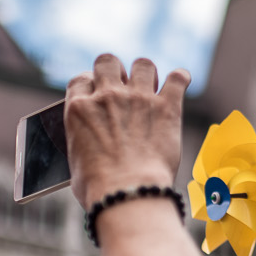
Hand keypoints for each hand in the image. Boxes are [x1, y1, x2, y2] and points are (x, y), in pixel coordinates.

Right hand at [65, 54, 190, 206]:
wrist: (129, 193)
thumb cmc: (99, 188)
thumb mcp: (76, 162)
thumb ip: (82, 141)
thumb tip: (89, 146)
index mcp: (78, 109)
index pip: (80, 80)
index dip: (90, 84)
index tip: (97, 92)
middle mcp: (107, 97)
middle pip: (108, 62)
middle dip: (115, 70)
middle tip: (123, 86)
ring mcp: (138, 99)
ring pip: (143, 64)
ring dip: (146, 74)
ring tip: (151, 87)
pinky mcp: (166, 108)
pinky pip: (177, 78)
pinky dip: (179, 78)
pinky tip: (179, 82)